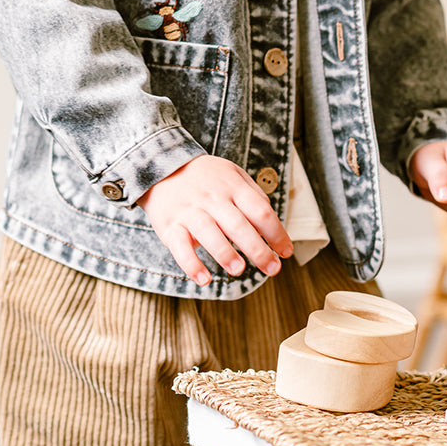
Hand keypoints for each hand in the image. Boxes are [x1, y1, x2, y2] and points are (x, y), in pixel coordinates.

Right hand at [137, 154, 293, 286]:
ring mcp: (190, 212)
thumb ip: (253, 195)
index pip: (260, 211)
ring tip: (239, 270)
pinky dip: (191, 265)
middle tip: (272, 268)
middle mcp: (213, 199)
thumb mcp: (233, 174)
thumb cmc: (205, 177)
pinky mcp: (170, 227)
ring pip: (210, 234)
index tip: (286, 251)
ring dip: (226, 254)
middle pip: (239, 225)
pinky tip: (204, 279)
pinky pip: (180, 248)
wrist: (160, 167)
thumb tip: (273, 222)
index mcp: (233, 187)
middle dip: (258, 250)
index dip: (277, 233)